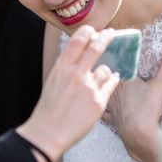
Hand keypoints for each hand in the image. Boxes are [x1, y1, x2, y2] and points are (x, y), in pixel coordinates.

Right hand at [17, 26, 120, 161]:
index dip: (87, 31)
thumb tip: (78, 55)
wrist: (49, 132)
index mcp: (62, 68)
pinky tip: (113, 79)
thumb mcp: (53, 81)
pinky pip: (111, 85)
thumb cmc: (49, 108)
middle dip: (106, 37)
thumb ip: (66, 68)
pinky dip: (112, 81)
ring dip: (105, 71)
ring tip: (101, 77)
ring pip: (105, 69)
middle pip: (95, 47)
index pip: (77, 40)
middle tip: (111, 33)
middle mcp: (76, 75)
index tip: (93, 29)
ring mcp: (88, 88)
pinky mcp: (98, 102)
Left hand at [102, 39, 161, 161]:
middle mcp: (113, 91)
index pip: (116, 62)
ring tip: (96, 78)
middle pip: (105, 75)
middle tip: (100, 57)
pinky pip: (104, 112)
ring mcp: (111, 106)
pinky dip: (101, 107)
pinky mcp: (113, 120)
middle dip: (104, 66)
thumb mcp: (161, 83)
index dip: (113, 53)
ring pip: (101, 92)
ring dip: (99, 85)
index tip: (108, 43)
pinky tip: (98, 107)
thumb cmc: (148, 109)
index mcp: (123, 79)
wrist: (140, 135)